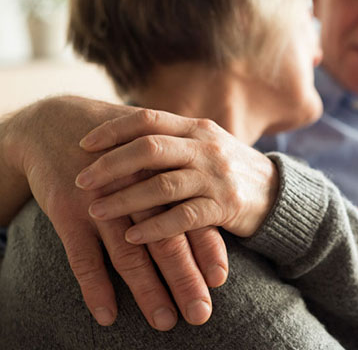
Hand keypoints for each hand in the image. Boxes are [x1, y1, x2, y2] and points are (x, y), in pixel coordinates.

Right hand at [0, 96, 226, 327]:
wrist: (57, 124)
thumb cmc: (114, 146)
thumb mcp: (149, 152)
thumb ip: (177, 175)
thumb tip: (209, 204)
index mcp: (162, 172)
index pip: (192, 215)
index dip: (207, 247)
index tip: (220, 280)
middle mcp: (137, 188)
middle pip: (167, 238)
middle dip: (186, 278)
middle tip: (201, 313)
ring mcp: (101, 201)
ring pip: (130, 253)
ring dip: (148, 289)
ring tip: (165, 320)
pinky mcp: (68, 211)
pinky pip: (82, 257)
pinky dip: (95, 287)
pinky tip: (107, 315)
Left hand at [75, 108, 278, 242]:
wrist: (276, 192)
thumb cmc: (229, 168)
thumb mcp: (205, 144)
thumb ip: (172, 139)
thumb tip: (123, 136)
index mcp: (197, 128)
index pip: (148, 119)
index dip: (113, 130)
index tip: (84, 144)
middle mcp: (206, 147)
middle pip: (150, 148)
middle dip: (110, 165)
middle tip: (81, 181)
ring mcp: (216, 176)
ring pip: (163, 185)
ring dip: (124, 199)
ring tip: (95, 211)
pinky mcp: (226, 206)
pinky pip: (183, 218)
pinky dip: (155, 228)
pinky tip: (132, 238)